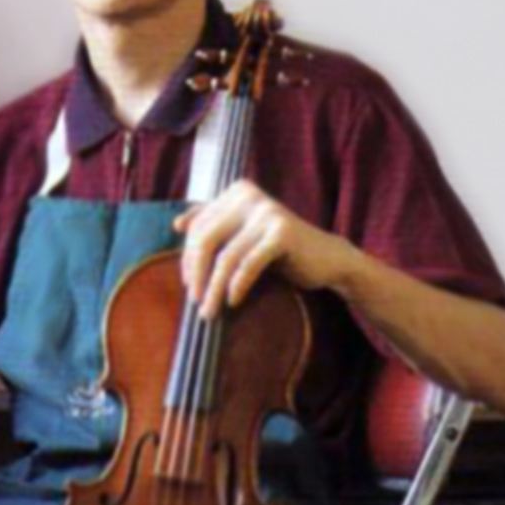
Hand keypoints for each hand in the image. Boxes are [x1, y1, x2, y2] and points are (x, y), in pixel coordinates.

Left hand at [174, 179, 354, 318]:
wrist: (326, 258)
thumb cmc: (277, 249)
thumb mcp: (242, 234)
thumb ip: (213, 224)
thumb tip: (178, 223)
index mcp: (236, 192)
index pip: (198, 227)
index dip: (188, 258)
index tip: (188, 284)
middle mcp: (249, 196)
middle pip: (206, 239)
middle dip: (196, 274)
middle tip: (194, 302)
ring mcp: (267, 212)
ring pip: (226, 257)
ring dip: (214, 289)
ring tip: (209, 312)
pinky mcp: (283, 232)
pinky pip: (248, 264)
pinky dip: (237, 285)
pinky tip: (232, 302)